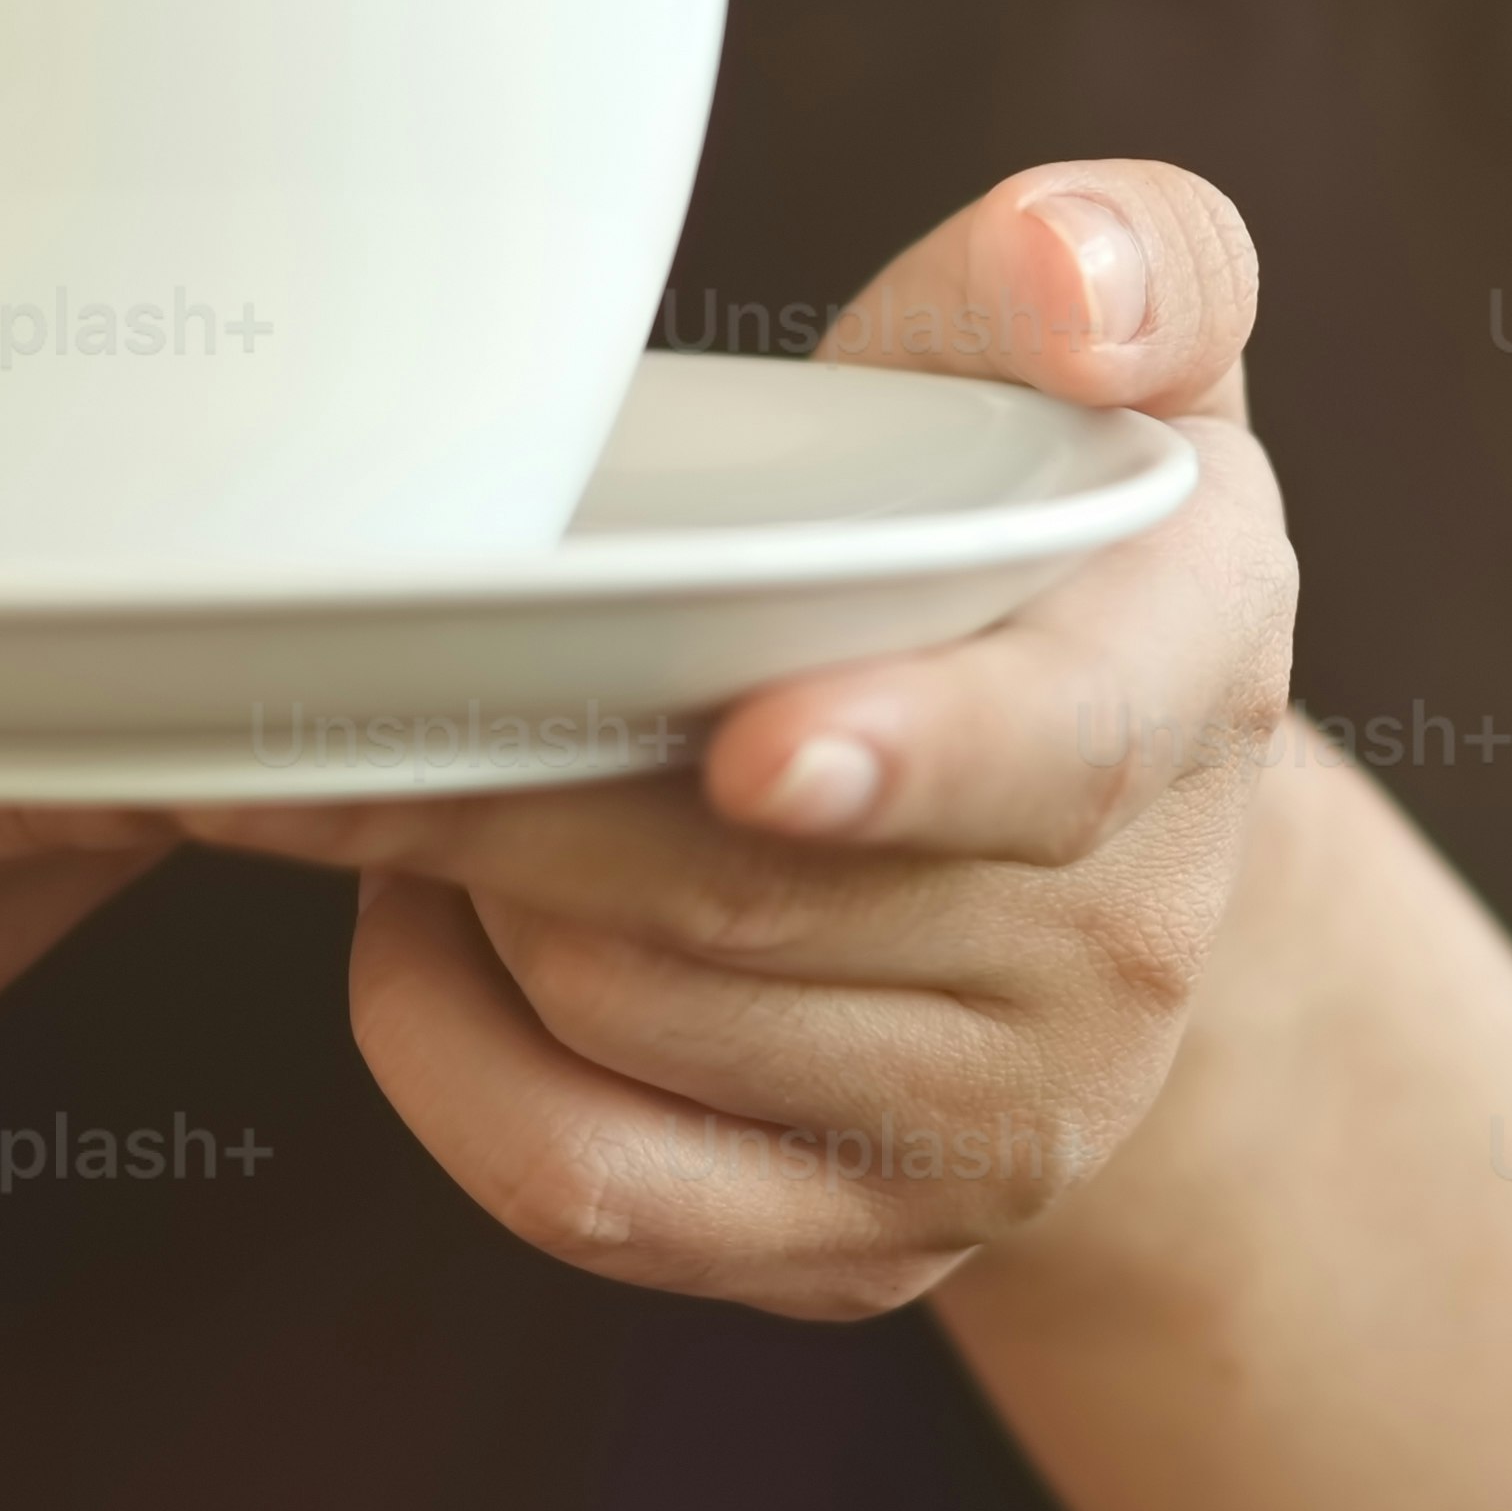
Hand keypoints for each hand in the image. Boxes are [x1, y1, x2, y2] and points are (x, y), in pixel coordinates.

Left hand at [181, 162, 1293, 1322]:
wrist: (1104, 848)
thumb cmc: (1030, 545)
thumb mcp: (1116, 367)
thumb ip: (1132, 257)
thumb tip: (1076, 277)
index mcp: (1197, 676)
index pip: (1057, 742)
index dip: (909, 749)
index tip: (755, 750)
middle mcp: (1132, 934)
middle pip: (745, 891)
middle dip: (508, 787)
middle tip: (314, 687)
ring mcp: (1009, 1123)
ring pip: (633, 1019)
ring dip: (471, 893)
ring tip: (421, 766)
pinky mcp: (868, 1253)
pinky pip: (587, 1183)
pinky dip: (450, 1056)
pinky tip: (439, 934)